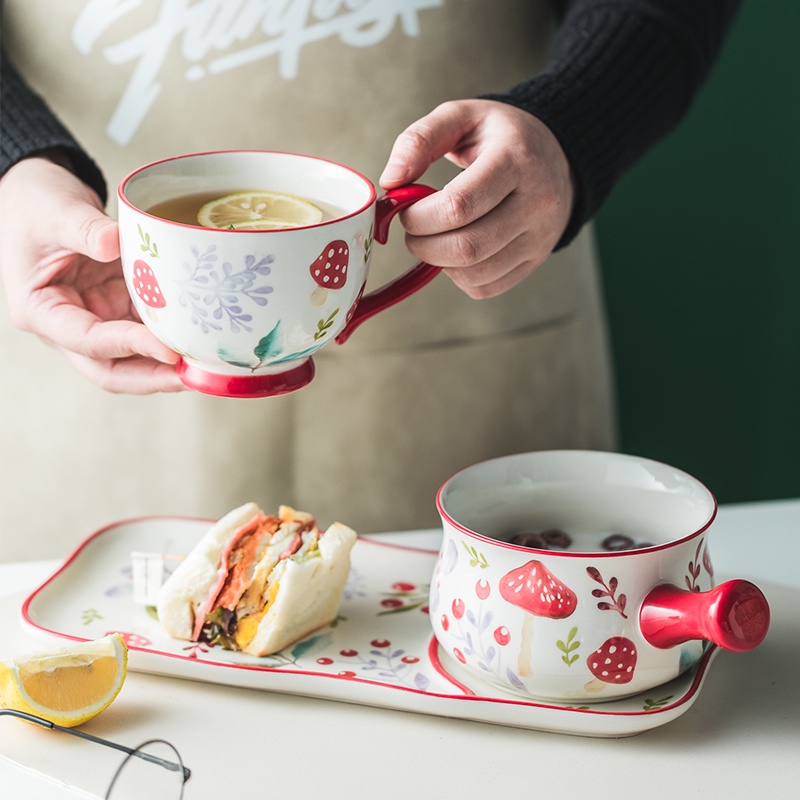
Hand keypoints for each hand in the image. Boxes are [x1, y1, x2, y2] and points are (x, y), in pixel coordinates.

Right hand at [0, 156, 181, 392]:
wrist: (41, 197)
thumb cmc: (38, 204)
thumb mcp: (54, 210)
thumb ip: (82, 227)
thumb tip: (113, 242)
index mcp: (41, 311)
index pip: (89, 341)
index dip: (130, 347)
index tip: (169, 349)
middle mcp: (68, 328)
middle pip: (111, 370)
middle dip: (153, 378)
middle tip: (194, 377)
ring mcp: (98, 321)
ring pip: (134, 361)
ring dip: (168, 367)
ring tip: (208, 366)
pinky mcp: (120, 311)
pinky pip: (148, 334)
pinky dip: (173, 339)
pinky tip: (203, 339)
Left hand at [380, 99, 574, 298]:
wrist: (556, 155)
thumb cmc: (500, 136)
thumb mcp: (461, 117)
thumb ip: (419, 140)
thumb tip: (391, 181)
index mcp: (516, 160)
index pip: (459, 206)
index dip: (419, 216)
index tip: (405, 209)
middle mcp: (536, 203)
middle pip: (466, 247)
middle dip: (423, 244)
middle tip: (414, 228)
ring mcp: (539, 238)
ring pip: (474, 273)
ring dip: (438, 262)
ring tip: (433, 237)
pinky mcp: (533, 261)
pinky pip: (484, 287)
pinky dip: (458, 275)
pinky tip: (456, 249)